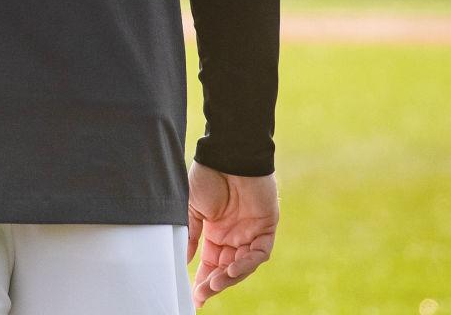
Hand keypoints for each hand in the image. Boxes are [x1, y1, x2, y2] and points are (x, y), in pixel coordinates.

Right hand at [187, 162, 277, 306]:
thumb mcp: (192, 209)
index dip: (203, 280)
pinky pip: (258, 253)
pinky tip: (232, 269)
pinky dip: (246, 263)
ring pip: (243, 265)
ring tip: (215, 283)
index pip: (211, 263)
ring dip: (230, 277)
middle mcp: (234, 235)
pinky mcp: (265, 227)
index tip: (194, 296)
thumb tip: (185, 260)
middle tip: (203, 293)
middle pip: (226, 268)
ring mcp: (250, 232)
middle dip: (215, 283)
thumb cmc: (207, 176)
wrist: (227, 155)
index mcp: (215, 231)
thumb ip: (191, 235)